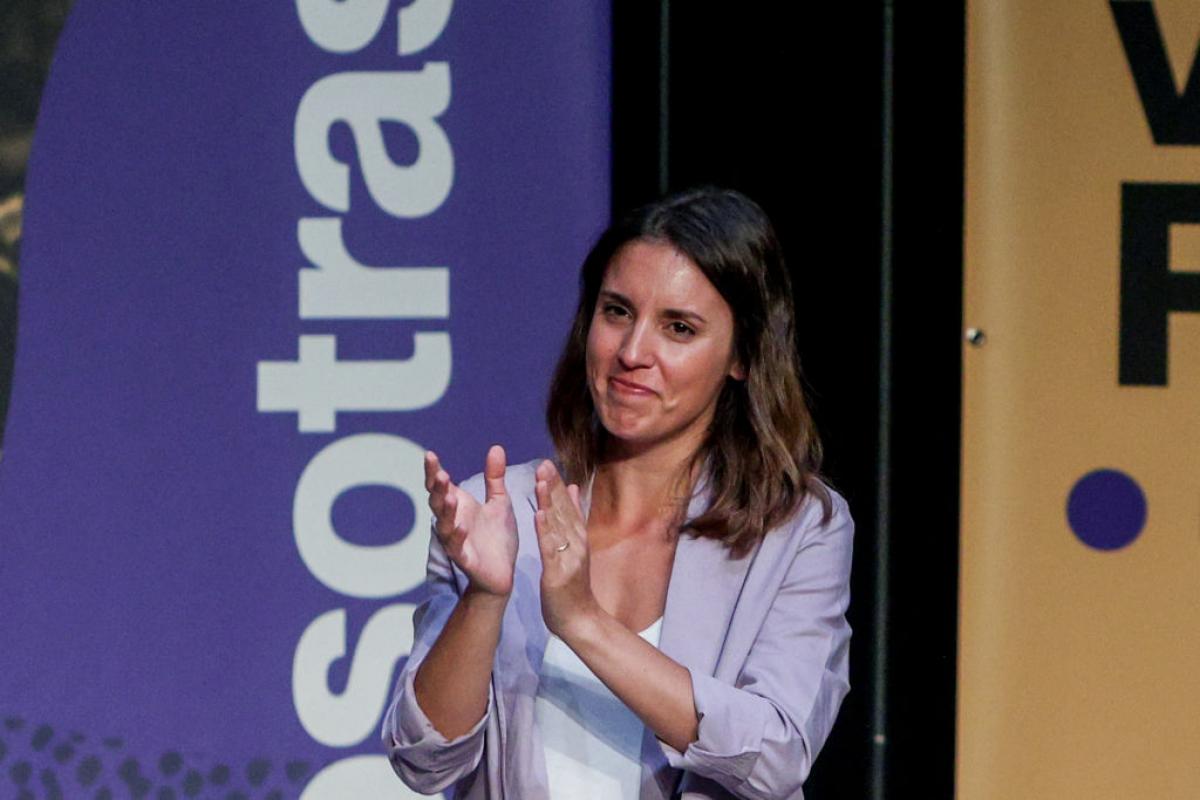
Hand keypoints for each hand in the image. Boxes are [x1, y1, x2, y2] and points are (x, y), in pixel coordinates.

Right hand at [425, 445, 517, 596]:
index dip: (434, 472)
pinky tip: (461, 527)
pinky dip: (457, 537)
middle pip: (438, 502)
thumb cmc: (497, 537)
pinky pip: (457, 548)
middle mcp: (453, 521)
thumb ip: (494, 477)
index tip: (430, 455)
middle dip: (438, 488)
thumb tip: (495, 447)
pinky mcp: (465, 559)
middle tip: (441, 473)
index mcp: (459, 506)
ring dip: (446, 510)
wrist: (503, 572)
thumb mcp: (499, 502)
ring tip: (449, 496)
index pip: (442, 486)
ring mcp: (456, 541)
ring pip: (445, 524)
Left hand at [534, 460, 598, 638]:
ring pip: (557, 526)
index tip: (547, 463)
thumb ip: (574, 519)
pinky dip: (545, 531)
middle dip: (552, 487)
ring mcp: (568, 557)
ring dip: (549, 502)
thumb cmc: (574, 586)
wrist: (580, 620)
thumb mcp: (575, 548)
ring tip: (540, 481)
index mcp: (577, 537)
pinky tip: (538, 515)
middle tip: (543, 463)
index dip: (557, 484)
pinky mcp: (558, 573)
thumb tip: (575, 488)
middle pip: (563, 511)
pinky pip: (550, 549)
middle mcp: (576, 543)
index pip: (567, 506)